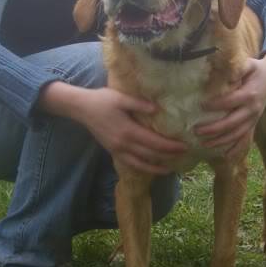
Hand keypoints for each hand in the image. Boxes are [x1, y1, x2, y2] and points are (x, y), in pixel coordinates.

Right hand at [39, 83, 186, 174]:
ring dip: (156, 167)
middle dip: (168, 156)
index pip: (154, 142)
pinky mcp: (113, 151)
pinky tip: (150, 167)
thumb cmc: (102, 100)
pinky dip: (142, 168)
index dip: (170, 146)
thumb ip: (139, 104)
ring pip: (140, 164)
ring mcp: (117, 150)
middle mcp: (123, 144)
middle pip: (150, 154)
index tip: (184, 146)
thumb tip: (157, 109)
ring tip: (170, 168)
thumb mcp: (121, 98)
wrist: (81, 108)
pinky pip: (130, 164)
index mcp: (128, 131)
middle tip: (183, 155)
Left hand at [195, 51, 265, 159]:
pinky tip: (224, 156)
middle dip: (214, 129)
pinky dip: (235, 149)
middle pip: (232, 123)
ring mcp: (254, 119)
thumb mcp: (248, 64)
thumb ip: (237, 68)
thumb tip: (225, 72)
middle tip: (196, 131)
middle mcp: (252, 110)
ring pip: (237, 134)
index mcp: (249, 95)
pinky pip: (245, 139)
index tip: (201, 106)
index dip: (216, 105)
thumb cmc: (255, 69)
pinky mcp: (253, 124)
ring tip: (204, 144)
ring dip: (221, 141)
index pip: (230, 102)